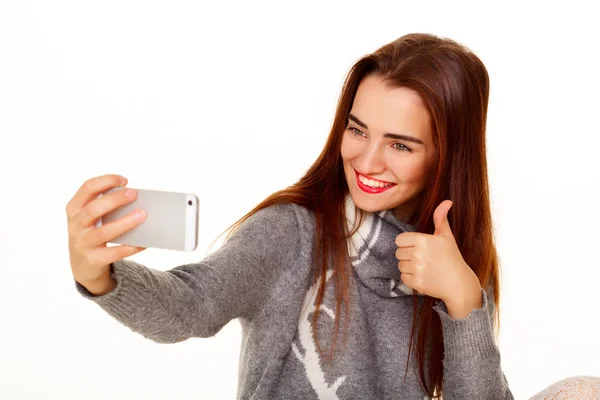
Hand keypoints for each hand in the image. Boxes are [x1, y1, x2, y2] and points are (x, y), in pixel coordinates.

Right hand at [66, 174, 146, 293]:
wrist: (82, 265)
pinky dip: (130, 247)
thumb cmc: (91, 233)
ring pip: (104, 232)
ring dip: (125, 223)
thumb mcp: (90, 217)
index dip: (106, 181)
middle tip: (133, 194)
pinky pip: (114, 253)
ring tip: (142, 215)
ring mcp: (82, 244)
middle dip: (114, 200)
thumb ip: (105, 206)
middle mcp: (75, 225)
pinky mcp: (93, 260)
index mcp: (74, 209)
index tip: (124, 180)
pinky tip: (143, 242)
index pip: (87, 188)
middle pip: (93, 209)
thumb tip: (135, 197)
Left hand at [395, 200, 481, 317]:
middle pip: (398, 252)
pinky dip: (410, 278)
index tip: (418, 247)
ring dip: (408, 267)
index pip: (399, 240)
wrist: (459, 283)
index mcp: (423, 240)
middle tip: (423, 258)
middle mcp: (418, 254)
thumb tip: (447, 201)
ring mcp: (417, 269)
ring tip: (424, 267)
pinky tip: (423, 276)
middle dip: (408, 255)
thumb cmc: (452, 257)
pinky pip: (403, 277)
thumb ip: (441, 218)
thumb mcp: (446, 236)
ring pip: (400, 265)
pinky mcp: (416, 283)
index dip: (407, 243)